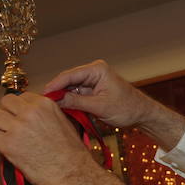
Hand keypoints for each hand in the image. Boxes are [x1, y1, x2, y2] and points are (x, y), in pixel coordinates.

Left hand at [0, 92, 124, 184]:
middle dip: (6, 113)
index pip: (21, 97)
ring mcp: (18, 127)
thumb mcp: (65, 125)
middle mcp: (31, 112)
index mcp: (45, 105)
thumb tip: (34, 117)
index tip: (19, 117)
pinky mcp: (8, 145)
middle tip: (9, 125)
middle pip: (5, 102)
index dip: (19, 109)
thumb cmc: (73, 155)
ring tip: (2, 135)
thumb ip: (47, 116)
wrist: (73, 175)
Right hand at [44, 60, 184, 148]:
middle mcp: (93, 72)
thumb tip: (56, 100)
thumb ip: (76, 102)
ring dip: (62, 99)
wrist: (142, 115)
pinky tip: (60, 111)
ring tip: (49, 110)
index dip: (54, 85)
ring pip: (70, 89)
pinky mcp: (92, 91)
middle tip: (42, 105)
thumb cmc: (127, 108)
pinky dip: (69, 103)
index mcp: (96, 69)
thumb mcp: (100, 106)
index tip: (42, 95)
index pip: (69, 75)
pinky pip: (76, 96)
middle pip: (67, 81)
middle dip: (56, 92)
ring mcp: (92, 81)